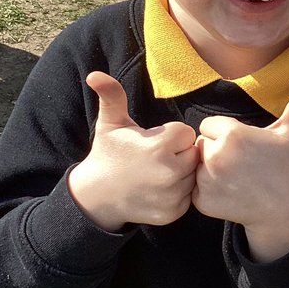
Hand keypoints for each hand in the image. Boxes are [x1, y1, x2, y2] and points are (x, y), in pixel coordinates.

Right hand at [68, 71, 198, 231]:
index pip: (187, 133)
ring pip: (193, 177)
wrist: (96, 196)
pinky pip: (188, 197)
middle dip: (180, 154)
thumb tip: (94, 74)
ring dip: (182, 174)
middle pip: (194, 155)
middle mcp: (169, 172)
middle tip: (157, 159)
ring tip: (157, 173)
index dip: (172, 136)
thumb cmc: (108, 154)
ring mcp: (171, 195)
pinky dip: (178, 194)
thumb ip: (112, 96)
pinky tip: (159, 190)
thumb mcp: (110, 123)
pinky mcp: (172, 213)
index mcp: (160, 146)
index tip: (154, 142)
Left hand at [195, 92, 288, 260]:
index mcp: (231, 135)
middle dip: (215, 150)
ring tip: (235, 177)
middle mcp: (215, 156)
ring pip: (197, 165)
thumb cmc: (285, 167)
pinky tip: (230, 191)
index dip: (224, 134)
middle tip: (240, 162)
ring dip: (209, 169)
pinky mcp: (202, 200)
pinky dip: (208, 190)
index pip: (209, 125)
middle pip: (202, 144)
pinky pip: (195, 187)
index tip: (242, 146)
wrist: (282, 209)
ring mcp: (207, 181)